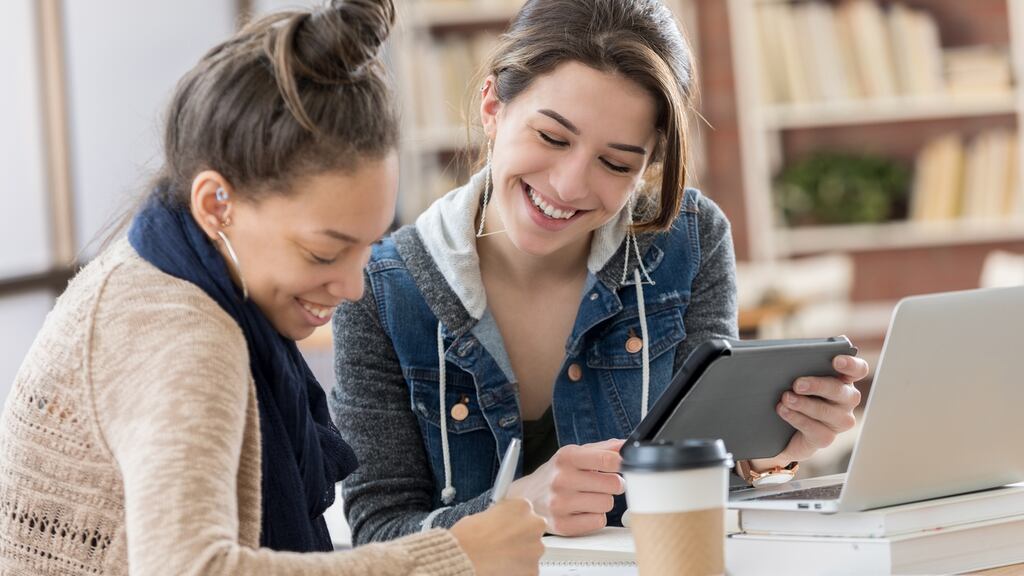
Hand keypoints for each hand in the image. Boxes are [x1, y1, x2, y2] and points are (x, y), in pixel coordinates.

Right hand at [450, 498, 545, 575]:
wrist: (465, 559)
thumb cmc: (468, 537)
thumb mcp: (482, 515)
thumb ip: (498, 516)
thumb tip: (499, 522)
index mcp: (522, 506)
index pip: (524, 511)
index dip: (514, 520)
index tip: (507, 526)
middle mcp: (534, 525)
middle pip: (532, 530)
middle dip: (521, 537)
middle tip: (504, 543)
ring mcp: (536, 548)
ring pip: (532, 551)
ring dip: (521, 554)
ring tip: (500, 558)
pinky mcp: (533, 569)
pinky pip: (528, 569)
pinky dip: (518, 570)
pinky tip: (502, 567)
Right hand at [506, 438, 625, 535]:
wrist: (525, 497)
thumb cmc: (555, 474)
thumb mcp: (573, 455)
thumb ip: (602, 449)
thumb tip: (626, 445)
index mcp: (567, 457)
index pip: (608, 459)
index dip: (621, 463)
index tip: (620, 466)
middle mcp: (561, 479)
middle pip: (613, 484)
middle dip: (612, 484)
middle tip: (602, 484)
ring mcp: (560, 504)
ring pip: (607, 504)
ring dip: (603, 502)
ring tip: (589, 498)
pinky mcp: (561, 525)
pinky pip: (598, 522)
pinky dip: (594, 518)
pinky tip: (582, 511)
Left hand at [752, 355, 866, 470]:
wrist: (778, 427)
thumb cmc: (790, 391)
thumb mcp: (793, 377)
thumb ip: (798, 368)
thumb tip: (785, 361)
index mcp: (843, 379)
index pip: (858, 370)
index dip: (851, 365)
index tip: (836, 361)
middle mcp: (846, 400)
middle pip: (841, 391)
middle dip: (819, 386)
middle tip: (797, 384)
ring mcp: (839, 421)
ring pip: (829, 412)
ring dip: (805, 404)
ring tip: (786, 398)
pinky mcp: (826, 437)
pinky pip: (817, 430)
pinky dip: (798, 419)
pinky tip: (784, 411)